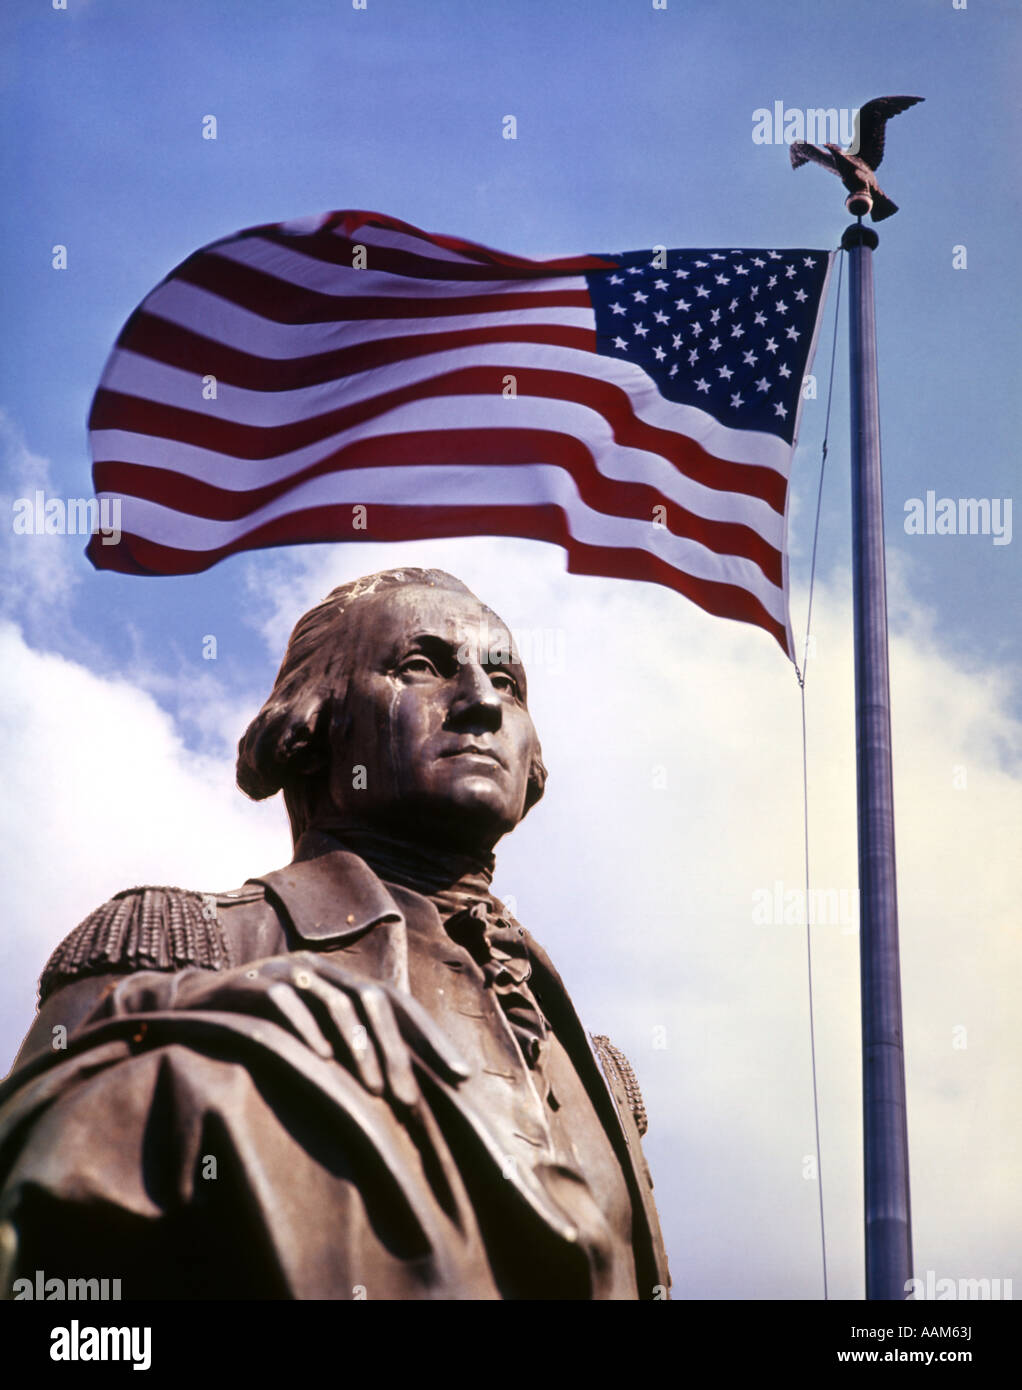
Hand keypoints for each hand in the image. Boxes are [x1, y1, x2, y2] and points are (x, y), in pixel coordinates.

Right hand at [91, 954, 469, 1110]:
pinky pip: (286, 1003)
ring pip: (334, 1002)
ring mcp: (287, 972)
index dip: (430, 1037)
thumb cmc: (261, 1028)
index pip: (397, 1003)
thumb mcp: (310, 1032)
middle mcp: (321, 969)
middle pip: (371, 1002)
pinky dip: (306, 1029)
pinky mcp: (254, 983)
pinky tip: (321, 1060)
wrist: (193, 1006)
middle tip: (408, 1100)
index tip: (461, 1077)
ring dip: (357, 1046)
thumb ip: (350, 1046)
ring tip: (372, 1088)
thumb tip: (405, 1086)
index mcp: (341, 979)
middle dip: (396, 1051)